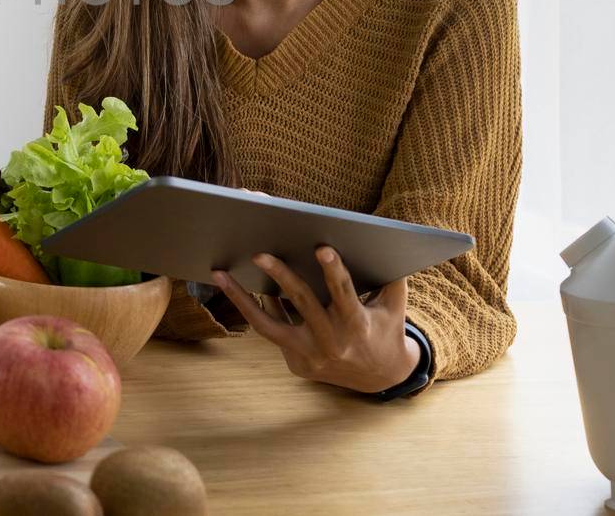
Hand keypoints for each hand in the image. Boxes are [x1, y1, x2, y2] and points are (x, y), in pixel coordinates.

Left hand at [212, 246, 418, 393]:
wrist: (381, 378)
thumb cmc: (386, 329)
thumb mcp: (394, 305)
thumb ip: (389, 274)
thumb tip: (378, 237)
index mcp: (357, 324)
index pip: (344, 293)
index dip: (334, 271)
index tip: (322, 248)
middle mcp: (331, 342)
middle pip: (302, 303)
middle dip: (280, 276)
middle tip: (259, 253)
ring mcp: (310, 355)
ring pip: (269, 325)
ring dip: (241, 298)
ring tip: (220, 273)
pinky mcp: (296, 363)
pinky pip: (272, 332)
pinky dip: (256, 309)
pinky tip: (236, 286)